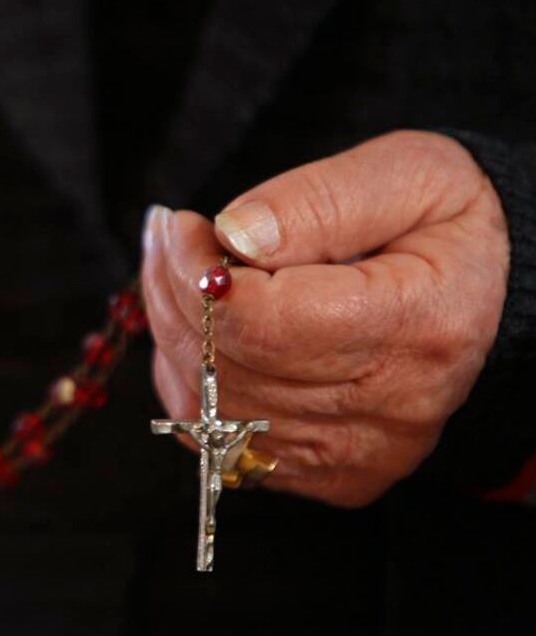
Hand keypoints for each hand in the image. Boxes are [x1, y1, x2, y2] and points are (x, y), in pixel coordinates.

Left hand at [142, 130, 508, 506]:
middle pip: (229, 367)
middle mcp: (388, 410)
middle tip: (165, 237)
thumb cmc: (443, 224)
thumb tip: (233, 235)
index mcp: (418, 327)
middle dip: (172, 292)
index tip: (180, 224)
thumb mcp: (407, 175)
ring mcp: (354, 454)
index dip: (197, 274)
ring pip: (211, 406)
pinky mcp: (326, 474)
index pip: (267, 323)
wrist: (483, 294)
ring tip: (171, 269)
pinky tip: (196, 326)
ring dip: (172, 331)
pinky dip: (188, 378)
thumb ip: (318, 200)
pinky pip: (216, 437)